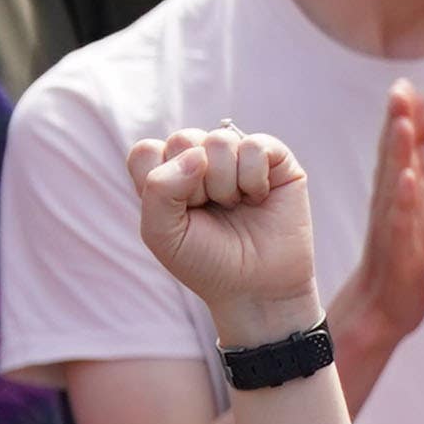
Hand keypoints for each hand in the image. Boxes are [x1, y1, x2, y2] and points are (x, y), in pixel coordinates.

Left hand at [129, 126, 321, 335]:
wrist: (255, 285)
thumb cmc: (205, 261)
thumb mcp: (162, 234)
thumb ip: (159, 190)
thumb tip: (198, 155)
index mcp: (169, 176)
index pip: (146, 150)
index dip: (157, 179)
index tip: (176, 212)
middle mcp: (202, 160)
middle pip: (183, 139)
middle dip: (193, 184)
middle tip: (208, 210)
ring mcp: (239, 156)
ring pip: (219, 141)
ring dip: (225, 184)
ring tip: (235, 206)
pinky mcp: (276, 157)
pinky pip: (256, 145)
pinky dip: (253, 178)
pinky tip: (258, 197)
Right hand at [331, 85, 423, 377]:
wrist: (385, 308)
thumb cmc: (402, 249)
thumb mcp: (411, 200)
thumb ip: (409, 160)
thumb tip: (408, 120)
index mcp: (399, 192)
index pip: (399, 149)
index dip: (402, 116)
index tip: (404, 82)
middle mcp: (392, 207)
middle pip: (393, 160)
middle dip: (397, 124)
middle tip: (400, 89)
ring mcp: (395, 231)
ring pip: (395, 188)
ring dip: (399, 156)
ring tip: (404, 125)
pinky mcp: (403, 256)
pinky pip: (402, 227)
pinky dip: (405, 204)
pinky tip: (409, 183)